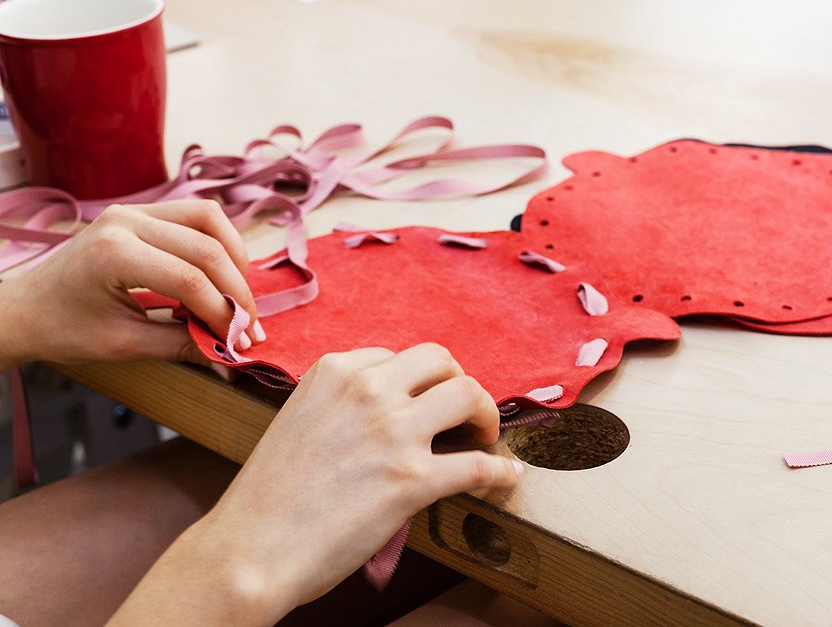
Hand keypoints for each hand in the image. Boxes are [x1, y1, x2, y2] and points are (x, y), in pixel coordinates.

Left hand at [0, 200, 262, 368]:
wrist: (25, 308)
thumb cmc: (64, 329)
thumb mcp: (124, 344)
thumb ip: (182, 345)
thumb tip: (231, 359)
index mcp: (114, 254)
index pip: (191, 279)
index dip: (224, 312)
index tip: (241, 341)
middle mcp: (126, 220)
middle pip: (207, 246)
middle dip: (238, 290)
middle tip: (250, 325)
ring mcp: (134, 210)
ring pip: (209, 218)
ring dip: (235, 256)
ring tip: (240, 294)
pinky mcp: (141, 211)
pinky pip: (195, 215)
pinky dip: (218, 243)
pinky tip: (222, 274)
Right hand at [111, 344, 521, 623]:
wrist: (249, 550)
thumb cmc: (268, 496)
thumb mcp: (300, 419)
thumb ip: (342, 404)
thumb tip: (388, 413)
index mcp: (335, 371)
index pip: (398, 357)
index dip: (419, 381)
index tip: (425, 402)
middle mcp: (368, 390)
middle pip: (442, 363)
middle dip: (458, 384)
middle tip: (463, 414)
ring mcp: (393, 432)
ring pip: (469, 396)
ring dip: (485, 416)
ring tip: (484, 438)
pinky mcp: (412, 479)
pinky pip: (479, 464)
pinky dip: (500, 470)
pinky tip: (506, 476)